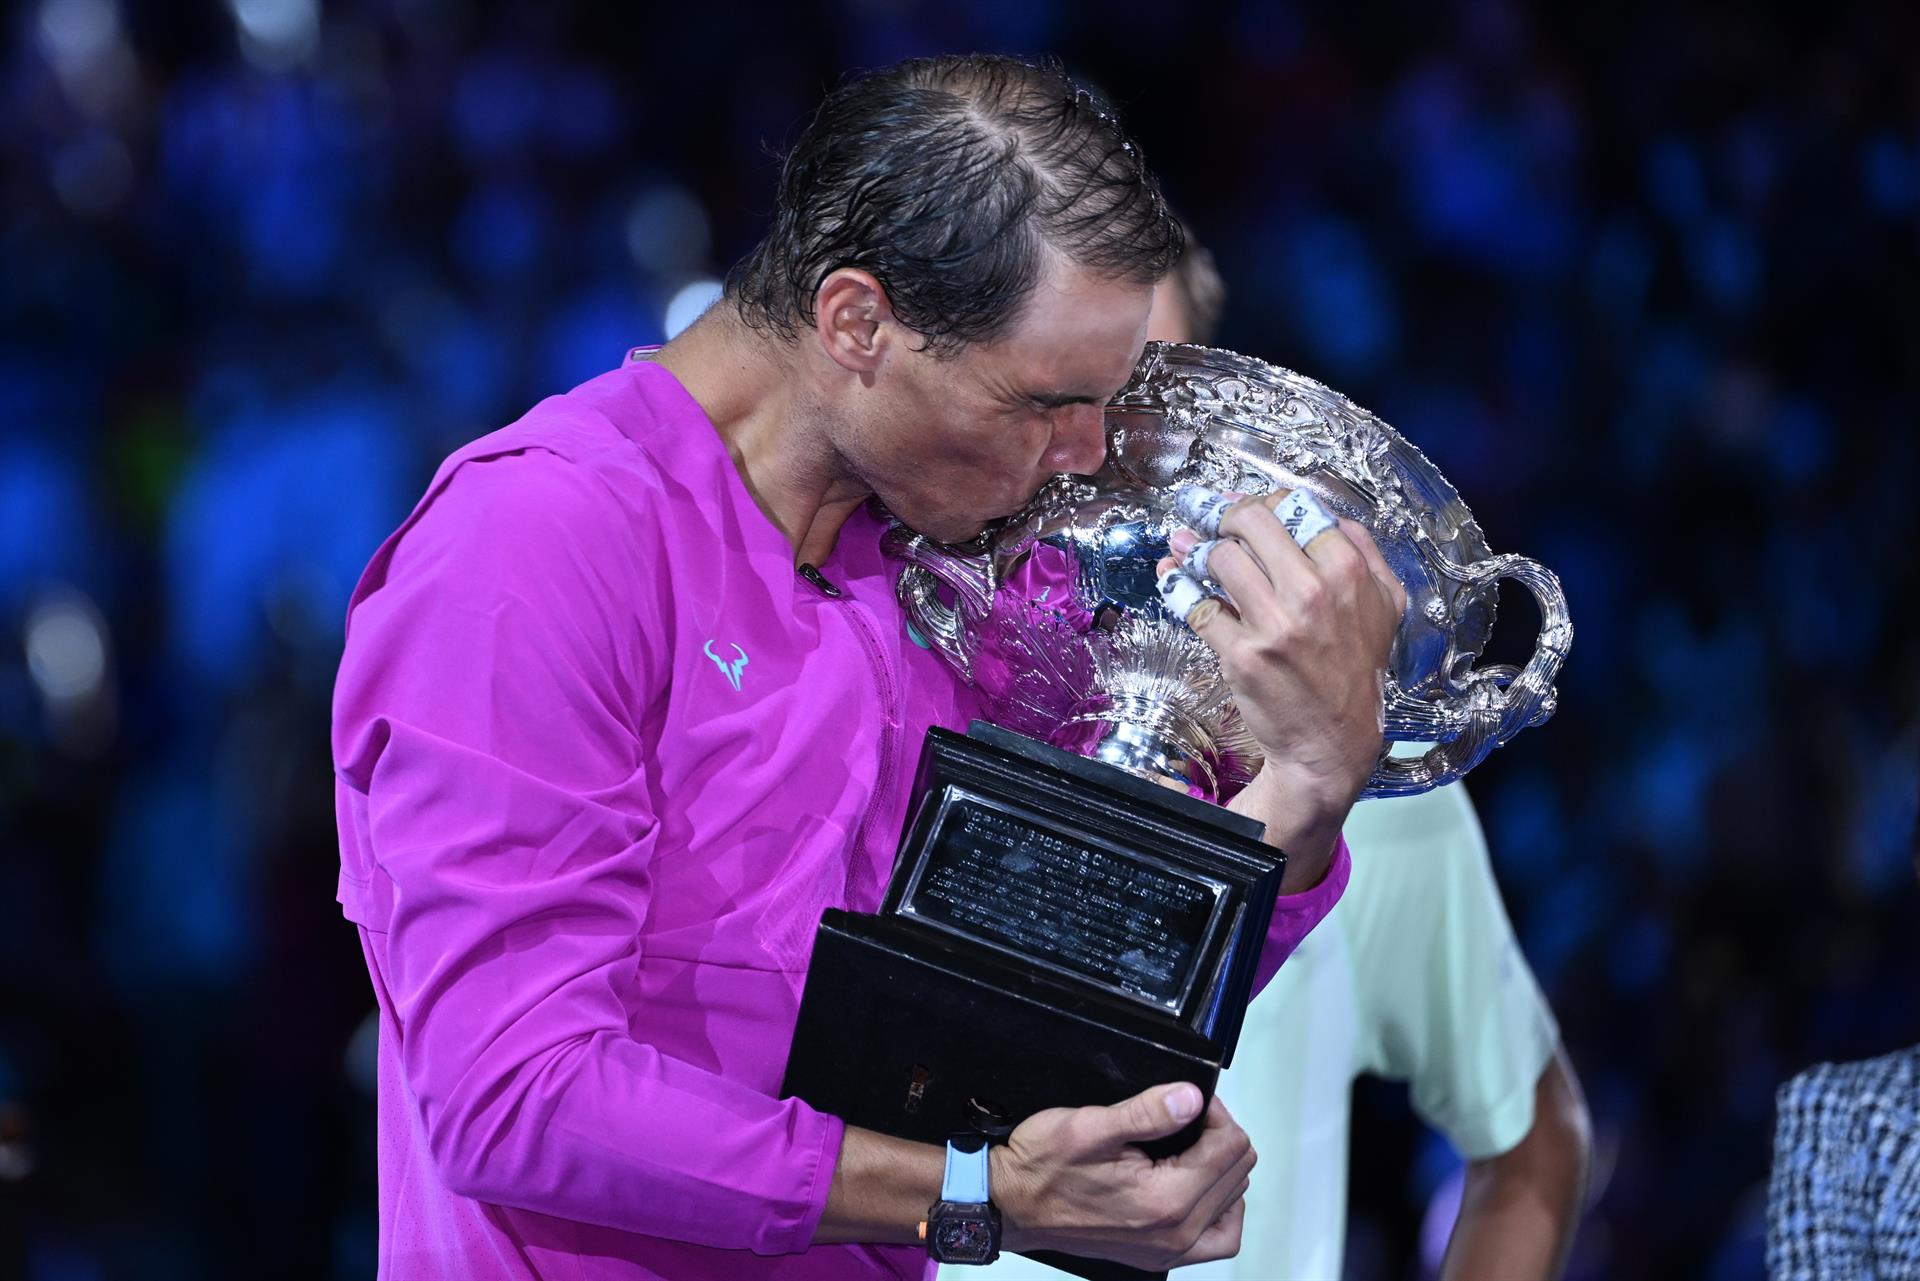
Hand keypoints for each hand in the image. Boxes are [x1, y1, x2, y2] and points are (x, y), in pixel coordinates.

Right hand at [990, 1081, 1255, 1269]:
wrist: (1010, 1205)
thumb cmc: (1041, 1167)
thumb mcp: (1090, 1126)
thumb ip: (1146, 1112)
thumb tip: (1191, 1098)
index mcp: (1165, 1200)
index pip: (1230, 1148)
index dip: (1215, 1113)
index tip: (1190, 1101)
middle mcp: (1175, 1233)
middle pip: (1238, 1174)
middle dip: (1219, 1136)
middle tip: (1188, 1117)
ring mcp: (1168, 1251)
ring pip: (1233, 1206)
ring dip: (1223, 1170)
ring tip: (1196, 1147)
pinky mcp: (1159, 1256)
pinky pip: (1216, 1239)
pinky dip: (1219, 1209)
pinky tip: (1198, 1185)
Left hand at [1161, 490, 1404, 834]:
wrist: (1332, 741)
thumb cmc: (1355, 671)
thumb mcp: (1385, 603)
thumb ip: (1363, 550)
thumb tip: (1323, 513)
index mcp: (1347, 572)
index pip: (1294, 507)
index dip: (1261, 501)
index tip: (1241, 506)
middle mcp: (1312, 593)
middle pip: (1250, 522)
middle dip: (1222, 514)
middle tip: (1208, 516)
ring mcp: (1274, 624)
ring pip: (1219, 558)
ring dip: (1196, 548)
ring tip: (1187, 546)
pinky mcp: (1241, 655)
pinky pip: (1196, 605)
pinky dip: (1177, 585)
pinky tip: (1172, 576)